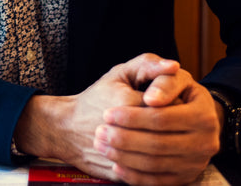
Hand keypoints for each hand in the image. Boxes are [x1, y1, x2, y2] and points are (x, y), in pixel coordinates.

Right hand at [14, 53, 186, 181]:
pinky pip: (149, 177)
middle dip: (171, 129)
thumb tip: (174, 66)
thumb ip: (148, 66)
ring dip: (165, 150)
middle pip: (168, 135)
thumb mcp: (119, 74)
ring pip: (160, 159)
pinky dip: (155, 169)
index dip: (173, 107)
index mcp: (129, 104)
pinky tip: (152, 155)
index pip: (170, 109)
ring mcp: (123, 158)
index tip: (167, 105)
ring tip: (159, 138)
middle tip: (166, 123)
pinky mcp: (120, 177)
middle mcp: (126, 133)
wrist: (65, 128)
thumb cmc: (95, 99)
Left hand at [94, 55, 221, 184]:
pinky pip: (159, 182)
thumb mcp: (160, 74)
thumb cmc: (163, 90)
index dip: (132, 117)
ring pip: (156, 164)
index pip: (162, 118)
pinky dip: (135, 176)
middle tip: (100, 132)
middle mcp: (206, 139)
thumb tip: (158, 87)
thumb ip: (156, 71)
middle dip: (124, 138)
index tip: (108, 113)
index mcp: (203, 110)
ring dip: (125, 156)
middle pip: (158, 144)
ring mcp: (198, 161)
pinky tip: (116, 164)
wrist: (180, 114)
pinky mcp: (187, 177)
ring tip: (103, 145)